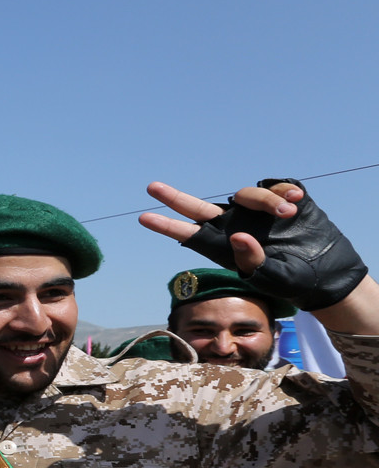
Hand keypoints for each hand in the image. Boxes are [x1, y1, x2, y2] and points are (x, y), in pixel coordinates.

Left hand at [141, 180, 368, 311]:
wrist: (324, 271)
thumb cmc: (292, 280)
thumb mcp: (271, 277)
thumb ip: (252, 260)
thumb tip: (237, 235)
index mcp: (223, 246)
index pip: (189, 233)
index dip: (167, 225)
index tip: (143, 218)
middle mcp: (233, 225)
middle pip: (197, 208)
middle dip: (174, 198)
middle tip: (151, 188)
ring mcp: (254, 212)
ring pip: (245, 195)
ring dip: (265, 201)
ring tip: (287, 213)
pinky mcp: (278, 200)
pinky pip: (275, 187)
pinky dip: (283, 191)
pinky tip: (296, 200)